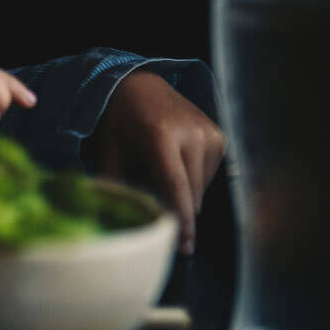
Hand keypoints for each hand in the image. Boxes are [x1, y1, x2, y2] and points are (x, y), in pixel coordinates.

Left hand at [85, 71, 224, 253]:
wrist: (140, 82)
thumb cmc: (119, 117)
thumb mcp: (109, 147)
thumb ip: (116, 182)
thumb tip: (120, 216)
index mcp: (161, 136)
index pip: (176, 187)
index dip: (182, 221)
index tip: (184, 247)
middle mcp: (192, 134)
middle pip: (191, 194)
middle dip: (176, 209)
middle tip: (154, 204)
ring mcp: (210, 134)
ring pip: (201, 188)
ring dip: (184, 193)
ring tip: (158, 170)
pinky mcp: (220, 137)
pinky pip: (209, 174)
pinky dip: (193, 179)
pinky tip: (174, 161)